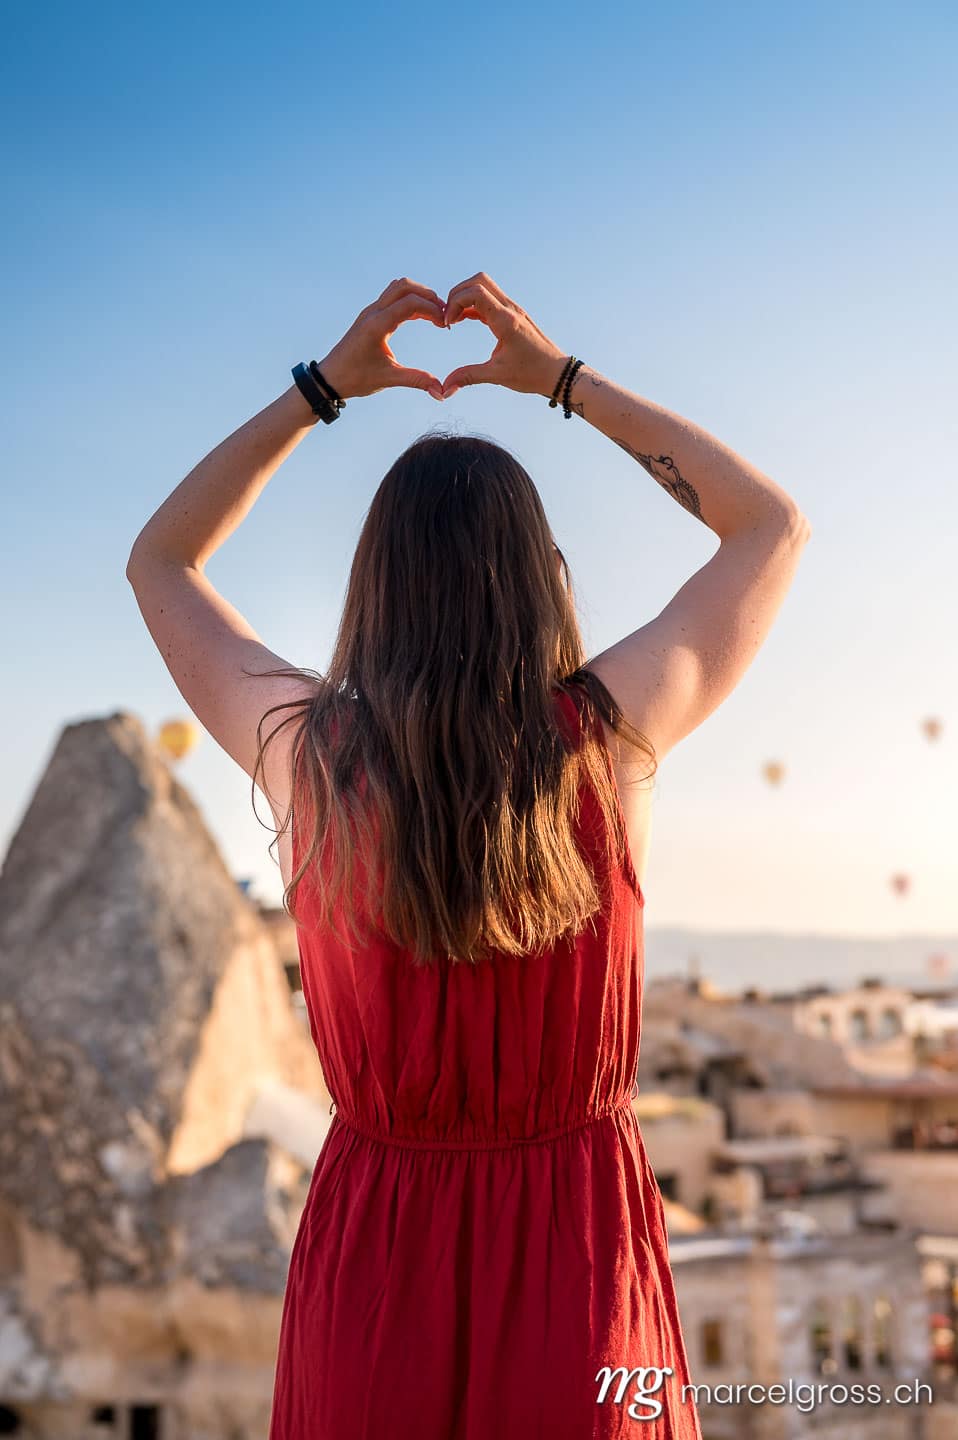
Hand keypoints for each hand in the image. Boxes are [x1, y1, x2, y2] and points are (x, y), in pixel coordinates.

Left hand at [316, 277, 446, 401]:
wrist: (329, 378)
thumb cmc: (355, 378)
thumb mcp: (388, 379)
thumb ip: (416, 380)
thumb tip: (441, 392)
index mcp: (377, 325)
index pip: (410, 303)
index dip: (433, 310)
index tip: (445, 325)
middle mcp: (373, 312)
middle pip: (405, 286)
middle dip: (428, 296)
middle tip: (443, 314)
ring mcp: (371, 311)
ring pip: (398, 288)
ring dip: (418, 295)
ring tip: (435, 314)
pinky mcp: (371, 315)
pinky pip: (393, 298)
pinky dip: (410, 301)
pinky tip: (421, 317)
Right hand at [440, 273, 566, 398]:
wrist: (557, 373)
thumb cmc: (532, 373)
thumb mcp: (497, 375)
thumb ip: (468, 377)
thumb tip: (445, 389)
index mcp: (506, 320)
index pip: (475, 292)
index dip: (455, 303)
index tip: (448, 324)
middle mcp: (510, 309)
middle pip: (478, 281)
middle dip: (458, 294)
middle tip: (448, 316)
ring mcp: (512, 310)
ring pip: (484, 287)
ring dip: (465, 298)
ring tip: (454, 319)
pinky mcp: (512, 315)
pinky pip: (489, 300)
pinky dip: (474, 305)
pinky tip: (464, 320)